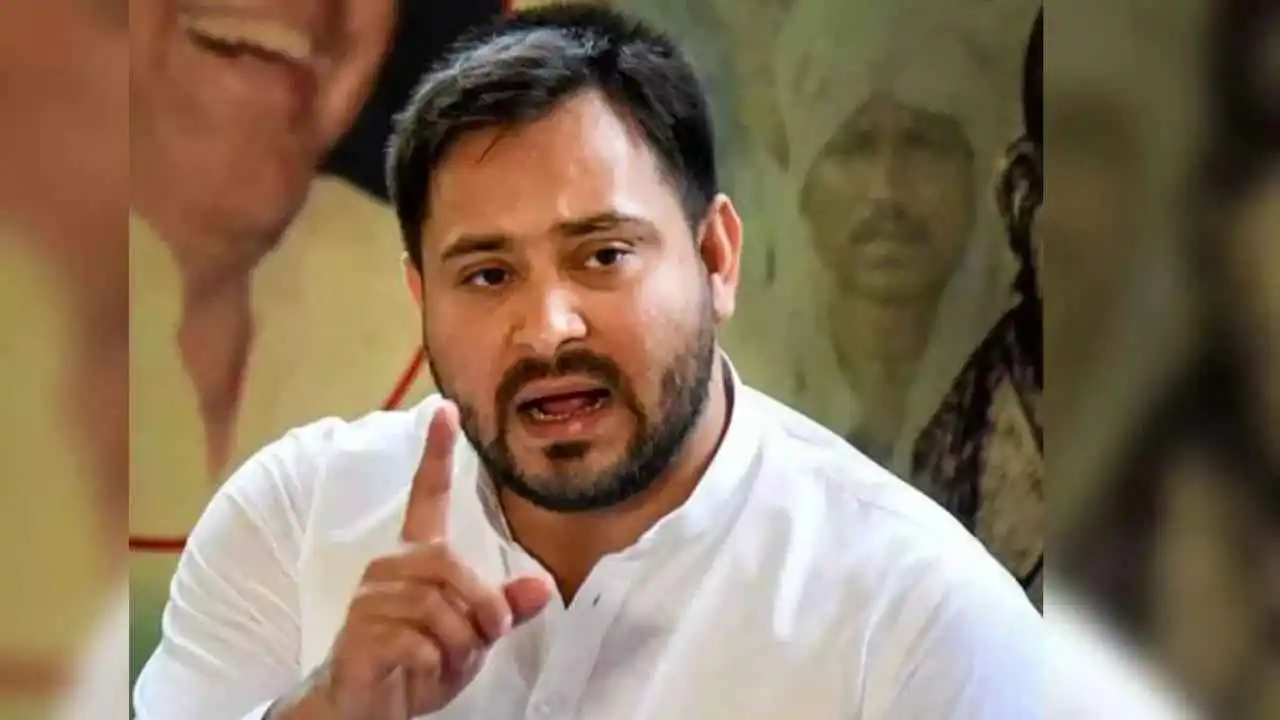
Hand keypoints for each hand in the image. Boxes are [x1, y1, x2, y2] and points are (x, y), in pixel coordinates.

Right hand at [274, 402, 551, 718]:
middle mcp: (389, 568)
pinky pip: (419, 640)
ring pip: (439, 607)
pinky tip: (420, 672)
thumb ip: (502, 609)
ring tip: (446, 661)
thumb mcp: (471, 637)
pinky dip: (434, 664)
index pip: (425, 495)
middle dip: (482, 605)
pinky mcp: (361, 633)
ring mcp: (370, 599)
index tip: (446, 409)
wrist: (364, 709)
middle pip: (450, 564)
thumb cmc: (416, 666)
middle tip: (490, 635)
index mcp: (415, 559)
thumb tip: (540, 588)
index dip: (436, 453)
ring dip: (459, 643)